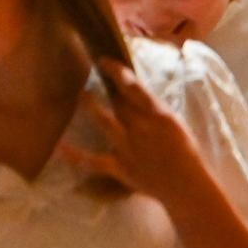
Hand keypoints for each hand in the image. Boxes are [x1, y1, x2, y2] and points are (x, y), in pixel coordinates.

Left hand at [56, 58, 199, 203]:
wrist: (188, 186)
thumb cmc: (187, 155)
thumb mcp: (176, 125)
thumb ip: (155, 112)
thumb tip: (137, 97)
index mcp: (159, 115)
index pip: (134, 87)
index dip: (117, 72)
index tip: (104, 61)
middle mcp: (141, 127)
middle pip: (118, 102)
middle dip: (106, 87)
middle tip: (92, 74)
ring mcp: (128, 146)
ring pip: (103, 121)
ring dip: (90, 106)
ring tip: (82, 94)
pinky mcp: (119, 166)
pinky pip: (92, 160)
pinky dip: (75, 155)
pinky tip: (59, 147)